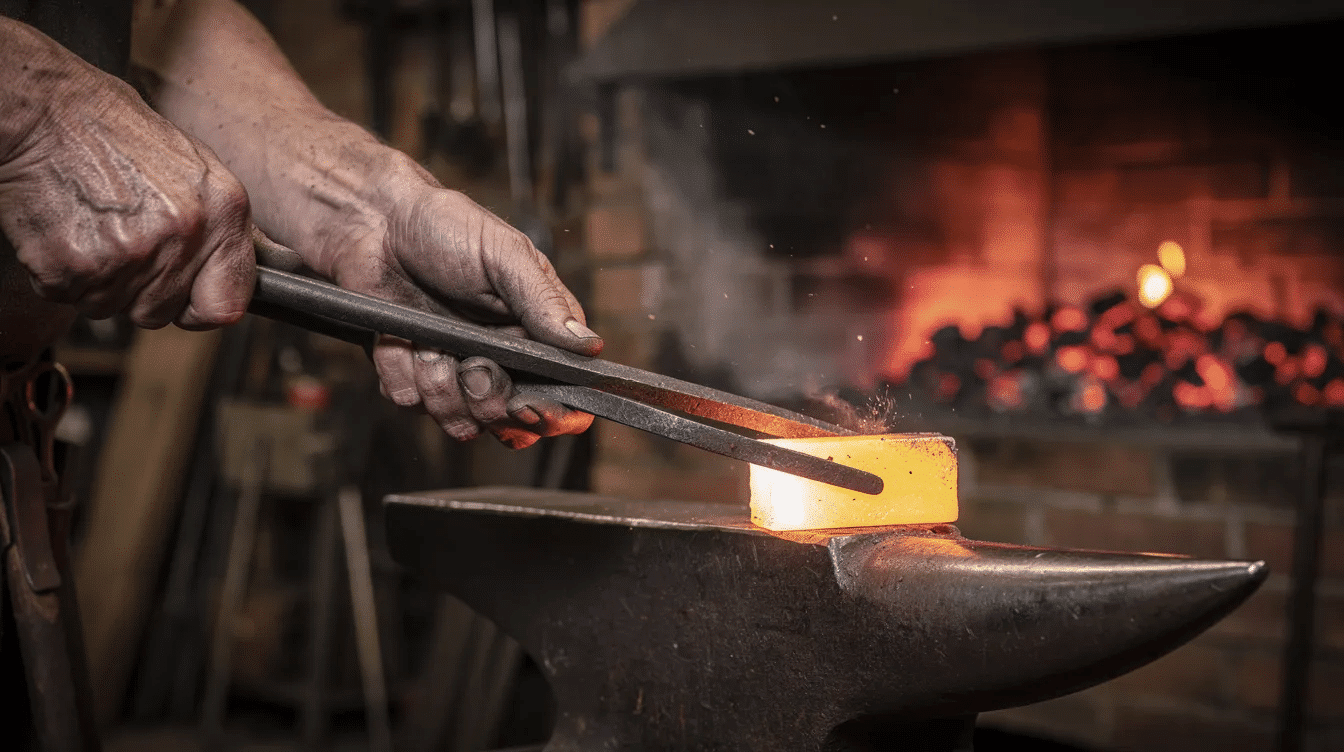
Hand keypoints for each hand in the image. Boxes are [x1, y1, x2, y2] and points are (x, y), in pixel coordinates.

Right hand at [0, 48, 253, 329]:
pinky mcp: (73, 268)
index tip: (187, 296)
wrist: (45, 114)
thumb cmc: (117, 135)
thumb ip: (224, 228)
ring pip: (113, 308)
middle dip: (141, 289)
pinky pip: (70, 297)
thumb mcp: (197, 168)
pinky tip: (67, 231)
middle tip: (122, 238)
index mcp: (223, 212)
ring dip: (101, 281)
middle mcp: (181, 237)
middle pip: (161, 313)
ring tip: (95, 228)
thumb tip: (253, 272)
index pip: (226, 306)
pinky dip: (62, 274)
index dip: (200, 305)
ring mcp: (127, 255)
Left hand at [309, 160, 602, 447]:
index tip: (526, 405)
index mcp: (540, 336)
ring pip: (459, 422)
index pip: (568, 401)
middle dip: (487, 400)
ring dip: (440, 386)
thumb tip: (589, 345)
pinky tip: (402, 338)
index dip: (554, 416)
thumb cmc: (447, 228)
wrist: (376, 224)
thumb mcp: (506, 256)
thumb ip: (546, 304)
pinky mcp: (413, 376)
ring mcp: (457, 374)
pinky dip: (401, 371)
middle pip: (512, 426)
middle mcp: (504, 363)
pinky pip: (410, 402)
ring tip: (429, 341)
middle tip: (473, 364)